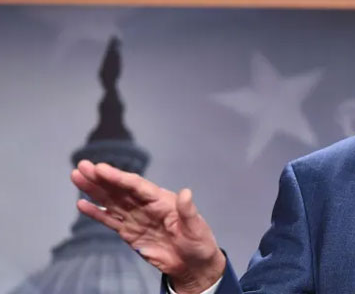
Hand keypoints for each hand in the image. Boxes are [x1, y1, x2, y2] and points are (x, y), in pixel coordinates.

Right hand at [70, 160, 225, 293]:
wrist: (193, 266)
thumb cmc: (199, 244)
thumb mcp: (196, 228)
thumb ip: (188, 212)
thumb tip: (186, 193)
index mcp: (162, 200)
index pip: (137, 186)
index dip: (118, 177)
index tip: (101, 169)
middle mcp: (146, 205)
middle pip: (120, 189)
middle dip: (101, 178)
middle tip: (82, 166)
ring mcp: (136, 218)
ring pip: (111, 201)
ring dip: (94, 190)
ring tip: (76, 176)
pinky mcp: (129, 233)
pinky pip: (110, 220)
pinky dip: (96, 213)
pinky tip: (82, 204)